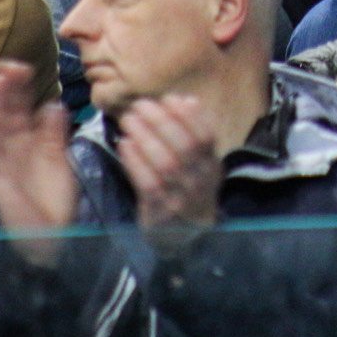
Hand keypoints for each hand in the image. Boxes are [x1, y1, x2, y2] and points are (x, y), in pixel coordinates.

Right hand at [0, 61, 75, 263]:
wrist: (52, 241)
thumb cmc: (55, 204)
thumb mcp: (59, 162)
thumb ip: (54, 134)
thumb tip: (53, 104)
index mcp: (29, 145)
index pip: (22, 111)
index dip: (21, 90)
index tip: (23, 67)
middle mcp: (13, 151)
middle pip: (7, 114)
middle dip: (6, 90)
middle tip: (9, 65)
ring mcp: (3, 164)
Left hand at [117, 96, 220, 230]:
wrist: (182, 237)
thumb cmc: (188, 190)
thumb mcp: (200, 164)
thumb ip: (195, 134)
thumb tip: (187, 100)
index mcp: (212, 167)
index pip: (206, 137)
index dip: (189, 116)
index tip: (169, 98)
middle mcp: (200, 183)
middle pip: (184, 146)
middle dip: (161, 121)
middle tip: (140, 105)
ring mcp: (180, 198)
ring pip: (165, 163)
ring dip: (145, 137)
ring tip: (128, 120)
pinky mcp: (159, 212)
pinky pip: (147, 183)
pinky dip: (135, 161)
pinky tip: (124, 144)